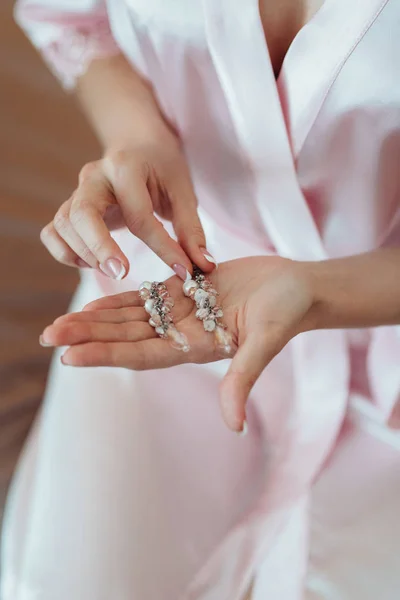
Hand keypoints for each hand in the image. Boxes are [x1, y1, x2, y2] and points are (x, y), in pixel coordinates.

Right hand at [39, 128, 213, 279]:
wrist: (137, 144)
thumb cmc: (162, 167)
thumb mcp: (183, 191)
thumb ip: (190, 229)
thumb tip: (204, 265)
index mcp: (125, 167)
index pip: (140, 215)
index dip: (163, 247)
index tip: (183, 271)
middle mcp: (94, 177)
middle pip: (81, 214)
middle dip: (100, 248)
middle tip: (122, 273)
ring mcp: (77, 191)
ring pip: (63, 225)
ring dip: (84, 254)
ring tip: (113, 270)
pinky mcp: (69, 207)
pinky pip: (52, 233)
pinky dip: (65, 253)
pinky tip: (91, 263)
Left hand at [41, 256, 315, 431]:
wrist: (297, 288)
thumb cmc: (287, 312)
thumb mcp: (265, 341)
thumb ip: (243, 378)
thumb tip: (233, 426)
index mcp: (195, 348)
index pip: (141, 355)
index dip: (106, 355)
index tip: (70, 356)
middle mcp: (182, 334)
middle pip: (126, 337)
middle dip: (88, 336)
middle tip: (48, 335)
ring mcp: (183, 313)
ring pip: (130, 317)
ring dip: (96, 319)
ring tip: (61, 322)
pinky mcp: (187, 291)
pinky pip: (146, 296)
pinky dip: (119, 299)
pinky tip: (94, 300)